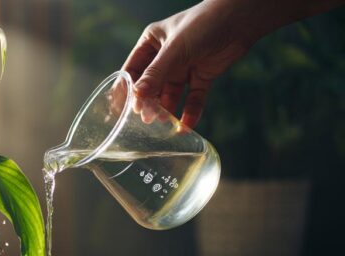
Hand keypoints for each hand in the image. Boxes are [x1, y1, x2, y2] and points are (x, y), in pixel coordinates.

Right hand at [123, 0, 257, 127]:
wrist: (239, 20)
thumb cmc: (202, 24)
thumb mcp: (174, 49)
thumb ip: (155, 74)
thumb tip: (137, 96)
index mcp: (151, 43)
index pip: (133, 70)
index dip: (129, 89)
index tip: (126, 108)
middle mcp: (165, 57)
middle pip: (151, 85)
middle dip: (149, 102)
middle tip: (147, 118)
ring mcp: (183, 67)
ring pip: (171, 94)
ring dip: (167, 109)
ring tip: (164, 123)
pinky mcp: (201, 76)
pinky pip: (193, 98)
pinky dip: (190, 112)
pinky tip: (186, 125)